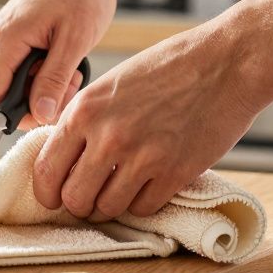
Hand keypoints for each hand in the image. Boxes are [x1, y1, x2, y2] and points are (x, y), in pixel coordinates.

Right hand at [0, 0, 117, 127]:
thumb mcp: (74, 42)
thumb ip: (54, 80)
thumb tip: (39, 116)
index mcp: (4, 41)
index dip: (14, 118)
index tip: (47, 114)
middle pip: (3, 97)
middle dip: (39, 100)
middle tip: (71, 81)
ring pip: (12, 87)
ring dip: (43, 87)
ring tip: (69, 64)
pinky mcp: (6, 38)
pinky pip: (16, 72)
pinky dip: (40, 74)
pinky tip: (59, 57)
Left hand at [32, 20, 270, 219]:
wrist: (225, 63)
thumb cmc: (169, 68)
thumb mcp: (110, 85)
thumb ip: (83, 120)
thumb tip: (62, 156)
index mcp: (84, 110)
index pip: (46, 170)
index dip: (46, 193)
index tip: (53, 198)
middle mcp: (108, 136)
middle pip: (74, 199)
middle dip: (79, 205)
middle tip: (89, 199)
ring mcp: (142, 157)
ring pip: (107, 209)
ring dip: (110, 207)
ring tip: (120, 192)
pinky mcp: (174, 173)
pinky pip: (143, 209)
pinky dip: (142, 203)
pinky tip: (149, 185)